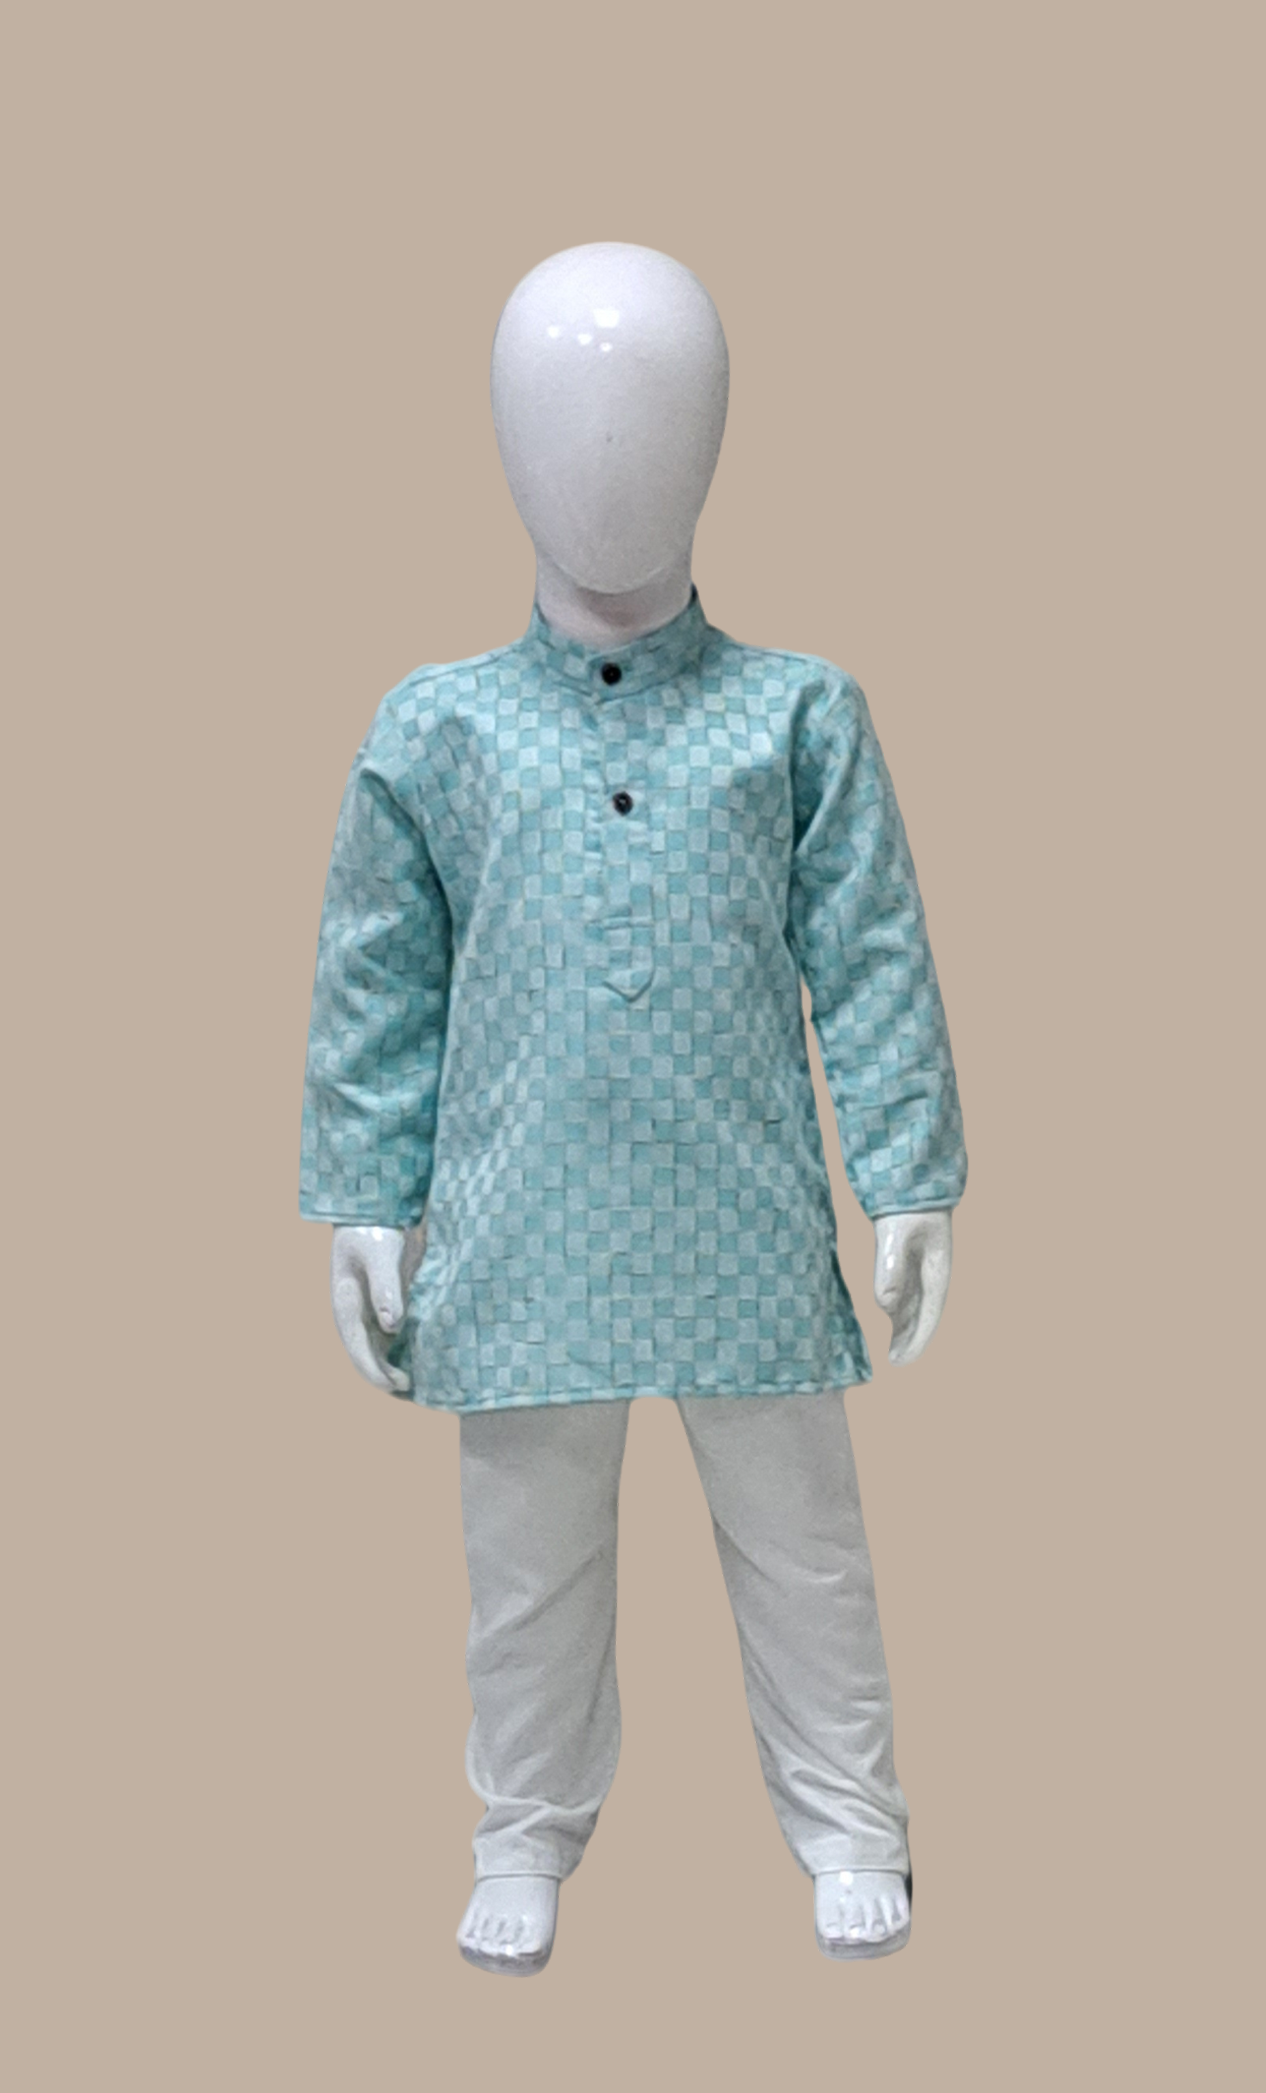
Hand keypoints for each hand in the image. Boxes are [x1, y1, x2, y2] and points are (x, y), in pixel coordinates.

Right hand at [330, 1222, 426, 1393]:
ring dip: (393, 1367)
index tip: (396, 1385)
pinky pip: (389, 1337)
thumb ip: (385, 1288)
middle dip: (385, 1377)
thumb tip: (392, 1326)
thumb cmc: (374, 1230)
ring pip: (377, 1350)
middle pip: (366, 1356)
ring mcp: (366, 1312)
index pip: (358, 1349)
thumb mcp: (381, 1255)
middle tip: (413, 1389)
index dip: (376, 1372)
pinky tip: (421, 1358)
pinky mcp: (381, 1307)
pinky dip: (402, 1350)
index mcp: (346, 1305)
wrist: (372, 1212)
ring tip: (419, 1382)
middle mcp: (353, 1314)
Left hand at [873, 1210, 952, 1365]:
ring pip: (915, 1305)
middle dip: (911, 1341)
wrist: (911, 1179)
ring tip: (893, 1351)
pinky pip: (906, 1291)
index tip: (902, 1361)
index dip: (917, 1341)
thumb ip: (890, 1267)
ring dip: (905, 1328)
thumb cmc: (907, 1206)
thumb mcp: (896, 1233)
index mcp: (937, 1271)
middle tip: (895, 1362)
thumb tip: (884, 1305)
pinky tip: (889, 1317)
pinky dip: (898, 1309)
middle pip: (923, 1315)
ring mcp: (922, 1267)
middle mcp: (932, 1274)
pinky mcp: (910, 1259)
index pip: (929, 1316)